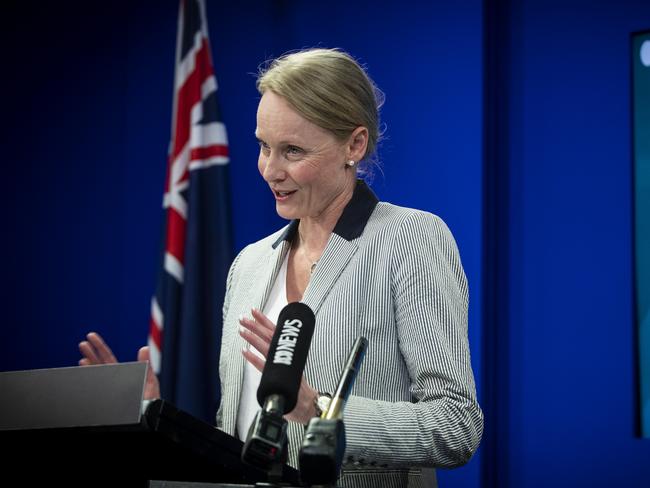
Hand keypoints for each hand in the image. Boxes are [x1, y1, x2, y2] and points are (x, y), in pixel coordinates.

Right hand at [78, 332, 160, 399]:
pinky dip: (88, 380)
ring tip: (82, 358)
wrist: (148, 419)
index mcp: (122, 374)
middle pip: (98, 364)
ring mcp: (108, 390)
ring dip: (88, 366)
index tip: (91, 336)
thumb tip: (145, 348)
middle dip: (90, 353)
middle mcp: (112, 381)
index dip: (100, 347)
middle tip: (83, 344)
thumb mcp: (150, 381)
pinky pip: (94, 390)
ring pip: (94, 375)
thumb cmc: (151, 402)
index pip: (108, 357)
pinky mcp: (106, 400)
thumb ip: (147, 365)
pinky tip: (84, 373)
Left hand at [239, 308, 317, 424]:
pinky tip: (244, 352)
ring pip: (266, 348)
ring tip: (242, 330)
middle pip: (270, 336)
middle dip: (256, 325)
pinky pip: (264, 366)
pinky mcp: (278, 378)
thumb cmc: (297, 385)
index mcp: (289, 350)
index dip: (264, 321)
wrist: (307, 403)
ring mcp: (282, 365)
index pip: (275, 332)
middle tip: (243, 318)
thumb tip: (267, 345)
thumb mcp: (291, 365)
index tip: (254, 312)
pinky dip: (254, 359)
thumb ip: (280, 354)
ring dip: (253, 338)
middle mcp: (286, 355)